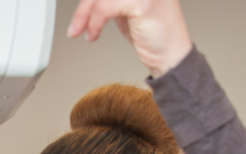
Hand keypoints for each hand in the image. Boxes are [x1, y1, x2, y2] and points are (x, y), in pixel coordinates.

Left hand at [67, 0, 193, 76]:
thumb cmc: (152, 34)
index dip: (89, 0)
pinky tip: (93, 35)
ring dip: (85, 16)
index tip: (80, 13)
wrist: (171, 56)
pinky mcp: (142, 3)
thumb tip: (87, 1)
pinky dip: (94, 23)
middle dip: (84, 7)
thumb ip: (111, 0)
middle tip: (75, 26)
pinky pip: (105, 8)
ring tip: (84, 32)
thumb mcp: (126, 10)